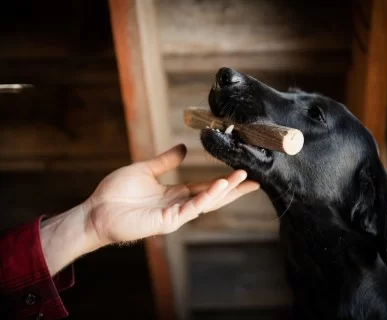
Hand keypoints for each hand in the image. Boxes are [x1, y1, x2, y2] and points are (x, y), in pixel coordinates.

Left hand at [40, 144, 258, 275]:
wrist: (96, 210)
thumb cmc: (116, 193)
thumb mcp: (146, 170)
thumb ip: (166, 161)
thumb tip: (184, 149)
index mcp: (175, 194)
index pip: (206, 186)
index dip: (224, 180)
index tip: (242, 172)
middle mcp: (179, 205)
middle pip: (213, 196)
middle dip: (234, 189)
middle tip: (257, 180)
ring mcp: (175, 214)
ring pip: (207, 202)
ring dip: (226, 190)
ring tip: (244, 178)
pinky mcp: (168, 221)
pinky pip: (192, 208)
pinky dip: (208, 196)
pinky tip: (220, 185)